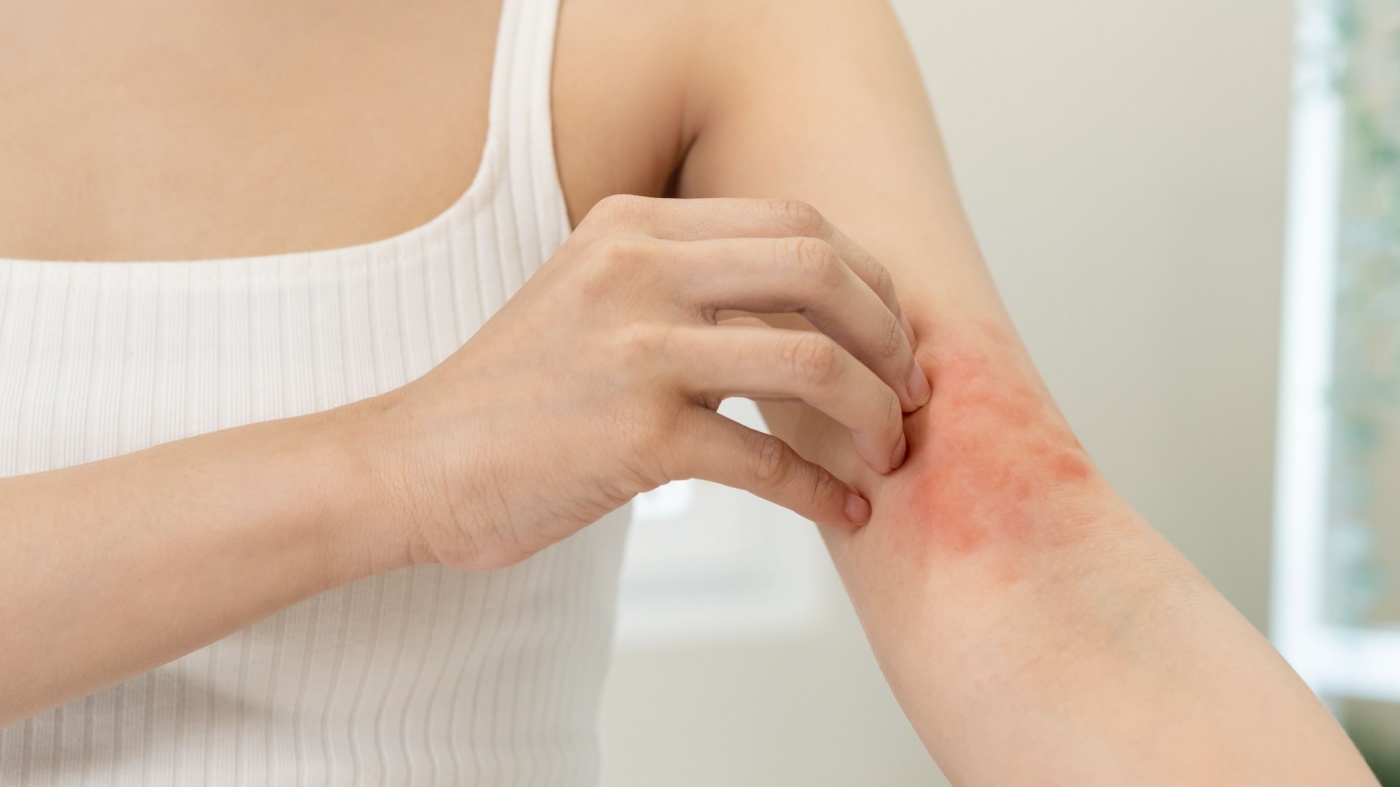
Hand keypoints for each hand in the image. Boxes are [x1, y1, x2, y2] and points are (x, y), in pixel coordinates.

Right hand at [348, 195, 931, 569]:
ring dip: (872, 413)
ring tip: (889, 453)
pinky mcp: (634, 437)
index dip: (867, 278)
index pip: (795, 222)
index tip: (890, 333)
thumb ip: (687, 284)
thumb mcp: (595, 296)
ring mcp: (635, 350)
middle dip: (888, 334)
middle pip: (819, 269)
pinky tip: (844, 510)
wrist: (417, 463)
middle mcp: (637, 269)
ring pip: (808, 360)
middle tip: (911, 391)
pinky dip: (821, 491)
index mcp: (636, 225)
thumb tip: (809, 317)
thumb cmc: (518, 394)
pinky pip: (765, 459)